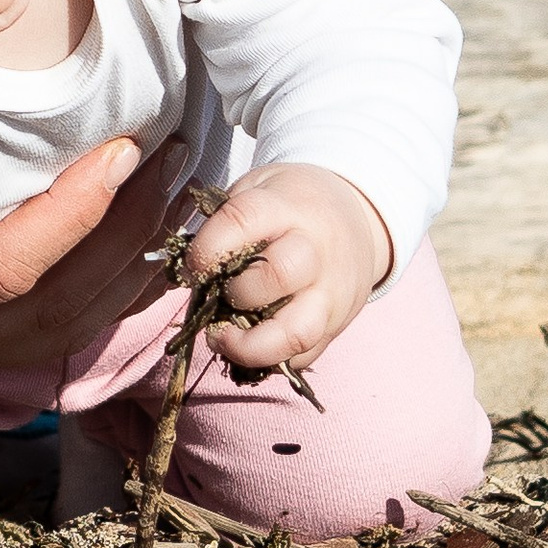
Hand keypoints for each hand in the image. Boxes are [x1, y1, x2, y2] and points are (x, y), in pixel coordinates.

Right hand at [0, 136, 186, 392]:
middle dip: (123, 236)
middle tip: (177, 162)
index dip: (66, 214)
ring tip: (180, 196)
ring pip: (62, 334)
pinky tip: (142, 247)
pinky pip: (50, 339)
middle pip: (50, 308)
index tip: (118, 151)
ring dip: (129, 267)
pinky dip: (105, 295)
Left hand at [186, 166, 390, 377]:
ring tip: (222, 339)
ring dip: (250, 345)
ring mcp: (331, 293)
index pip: (243, 220)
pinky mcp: (336, 325)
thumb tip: (189, 267)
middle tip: (215, 296)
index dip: (209, 247)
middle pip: (279, 275)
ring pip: (297, 332)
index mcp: (287, 206)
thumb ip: (226, 220)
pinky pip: (304, 356)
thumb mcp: (260, 188)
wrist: (358, 218)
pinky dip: (270, 359)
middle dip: (236, 292)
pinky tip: (249, 345)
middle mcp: (315, 250)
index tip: (191, 267)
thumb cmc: (293, 205)